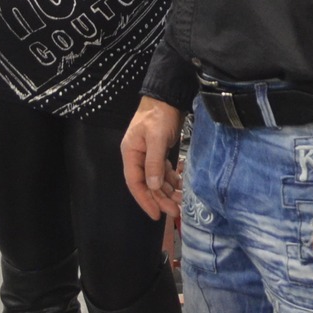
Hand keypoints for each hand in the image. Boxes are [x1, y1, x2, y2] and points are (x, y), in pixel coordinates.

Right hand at [120, 97, 183, 218]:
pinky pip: (163, 171)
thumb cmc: (159, 116)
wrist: (167, 97)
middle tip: (175, 211)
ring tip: (181, 202)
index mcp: (131, 153)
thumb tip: (152, 187)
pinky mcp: (159, 152)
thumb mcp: (156, 138)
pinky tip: (181, 187)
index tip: (156, 215)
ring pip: (156, 179)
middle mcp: (138, 157)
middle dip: (160, 198)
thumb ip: (154, 163)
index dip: (145, 200)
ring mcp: (148, 155)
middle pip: (147, 184)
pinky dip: (171, 180)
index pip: (135, 183)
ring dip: (168, 191)